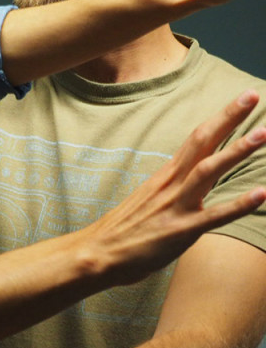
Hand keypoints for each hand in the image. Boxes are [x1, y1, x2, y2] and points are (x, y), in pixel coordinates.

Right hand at [81, 90, 265, 284]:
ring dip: (236, 151)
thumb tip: (192, 183)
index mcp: (166, 175)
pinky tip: (262, 193)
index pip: (196, 138)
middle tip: (252, 95)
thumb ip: (174, 188)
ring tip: (263, 134)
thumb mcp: (151, 199)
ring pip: (208, 171)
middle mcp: (171, 184)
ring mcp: (175, 205)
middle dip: (228, 118)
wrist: (98, 252)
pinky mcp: (180, 231)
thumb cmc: (126, 230)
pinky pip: (214, 216)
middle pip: (202, 142)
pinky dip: (238, 204)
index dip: (221, 117)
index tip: (243, 98)